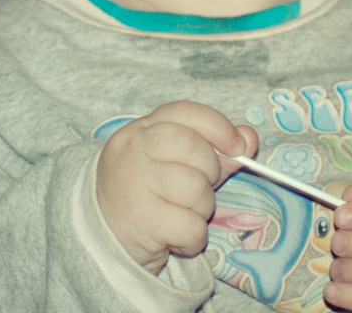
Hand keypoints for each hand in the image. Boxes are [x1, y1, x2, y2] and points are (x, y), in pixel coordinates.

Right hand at [96, 100, 257, 274]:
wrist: (102, 236)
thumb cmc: (146, 193)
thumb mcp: (173, 163)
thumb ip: (212, 148)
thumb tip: (249, 137)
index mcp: (141, 129)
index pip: (185, 112)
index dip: (218, 126)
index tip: (238, 146)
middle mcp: (132, 150)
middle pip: (192, 148)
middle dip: (211, 171)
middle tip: (201, 188)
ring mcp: (132, 183)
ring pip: (196, 190)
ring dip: (202, 209)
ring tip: (184, 214)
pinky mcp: (139, 220)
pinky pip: (192, 227)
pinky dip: (193, 238)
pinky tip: (176, 237)